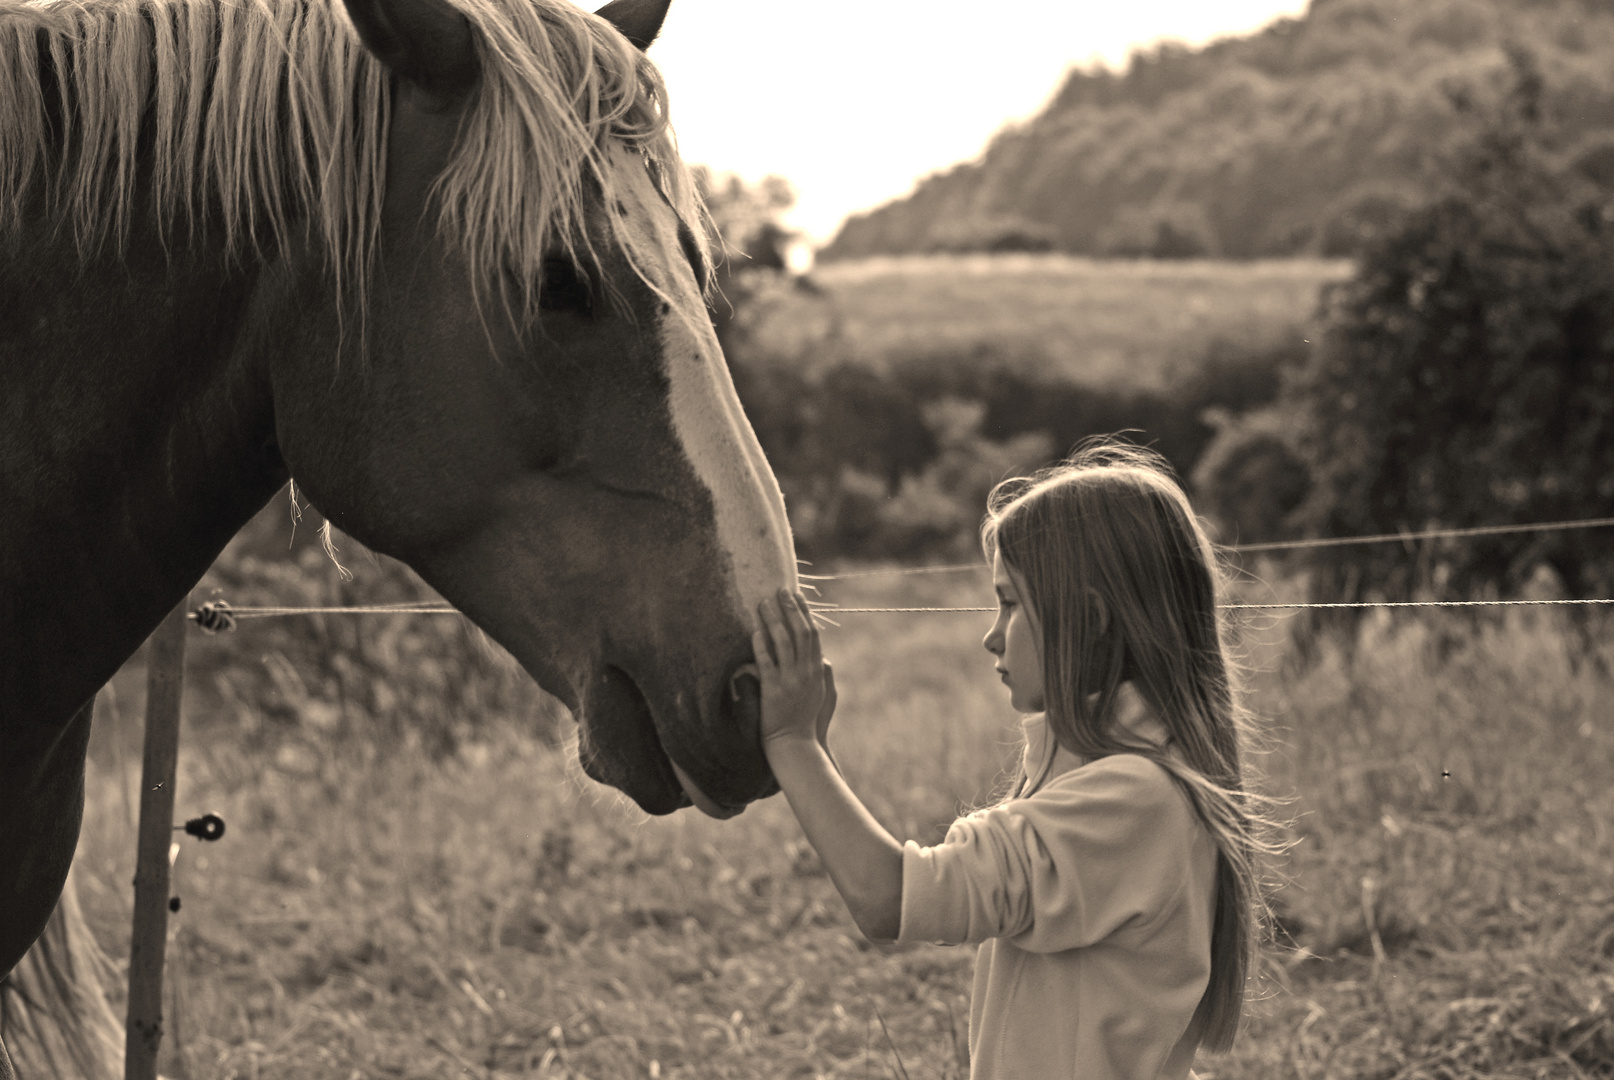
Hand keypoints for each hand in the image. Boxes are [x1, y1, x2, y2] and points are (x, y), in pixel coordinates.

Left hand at [754, 590, 831, 749]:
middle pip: (799, 632)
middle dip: (790, 609)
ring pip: (782, 642)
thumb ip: (824, 675)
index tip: (797, 595)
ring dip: (773, 620)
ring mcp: (790, 680)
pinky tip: (754, 631)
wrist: (795, 744)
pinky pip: (766, 662)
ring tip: (763, 603)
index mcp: (817, 670)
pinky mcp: (773, 690)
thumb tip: (824, 658)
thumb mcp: (823, 696)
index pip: (812, 634)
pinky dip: (761, 644)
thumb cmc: (807, 722)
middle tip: (780, 590)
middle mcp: (806, 672)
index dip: (804, 612)